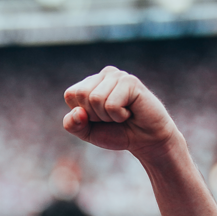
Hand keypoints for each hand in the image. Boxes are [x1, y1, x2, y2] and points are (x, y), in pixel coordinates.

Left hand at [62, 66, 181, 162]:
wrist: (145, 140)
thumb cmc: (117, 133)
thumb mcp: (87, 132)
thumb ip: (72, 124)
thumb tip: (78, 112)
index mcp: (90, 83)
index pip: (71, 94)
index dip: (82, 113)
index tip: (98, 117)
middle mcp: (104, 75)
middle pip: (82, 94)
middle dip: (94, 114)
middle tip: (111, 116)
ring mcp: (118, 76)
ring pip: (96, 98)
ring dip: (108, 116)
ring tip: (121, 114)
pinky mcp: (131, 82)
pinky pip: (111, 104)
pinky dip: (119, 116)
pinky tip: (130, 113)